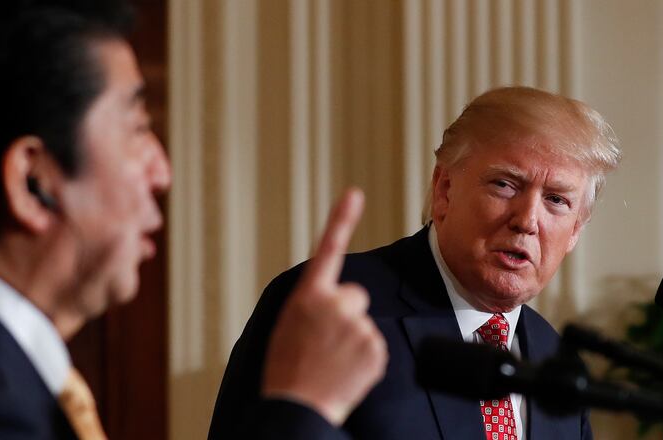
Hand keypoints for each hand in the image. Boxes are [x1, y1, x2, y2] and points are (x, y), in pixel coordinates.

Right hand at [262, 188, 387, 425]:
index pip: (328, 250)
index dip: (341, 219)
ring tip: (331, 362)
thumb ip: (313, 305)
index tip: (354, 194)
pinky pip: (375, 346)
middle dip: (345, 314)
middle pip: (354, 295)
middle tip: (325, 343)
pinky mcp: (375, 348)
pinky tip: (344, 372)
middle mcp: (334, 304)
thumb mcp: (289, 327)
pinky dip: (363, 359)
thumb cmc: (287, 369)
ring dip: (352, 340)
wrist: (297, 407)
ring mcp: (357, 326)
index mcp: (308, 296)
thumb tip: (339, 300)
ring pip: (364, 323)